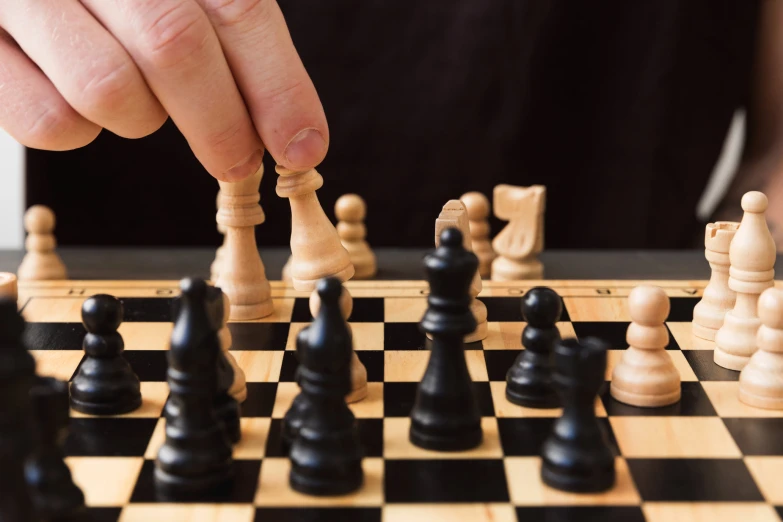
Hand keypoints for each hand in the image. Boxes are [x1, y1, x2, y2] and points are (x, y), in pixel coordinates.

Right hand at [0, 0, 328, 180]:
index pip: (236, 6)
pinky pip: (50, 121)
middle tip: (238, 161)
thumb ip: (223, 34)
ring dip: (141, 118)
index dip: (278, 86)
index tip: (303, 147)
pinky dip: (77, 130)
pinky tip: (73, 97)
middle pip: (177, 44)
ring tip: (137, 101)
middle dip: (222, 123)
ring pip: (110, 90)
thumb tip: (293, 133)